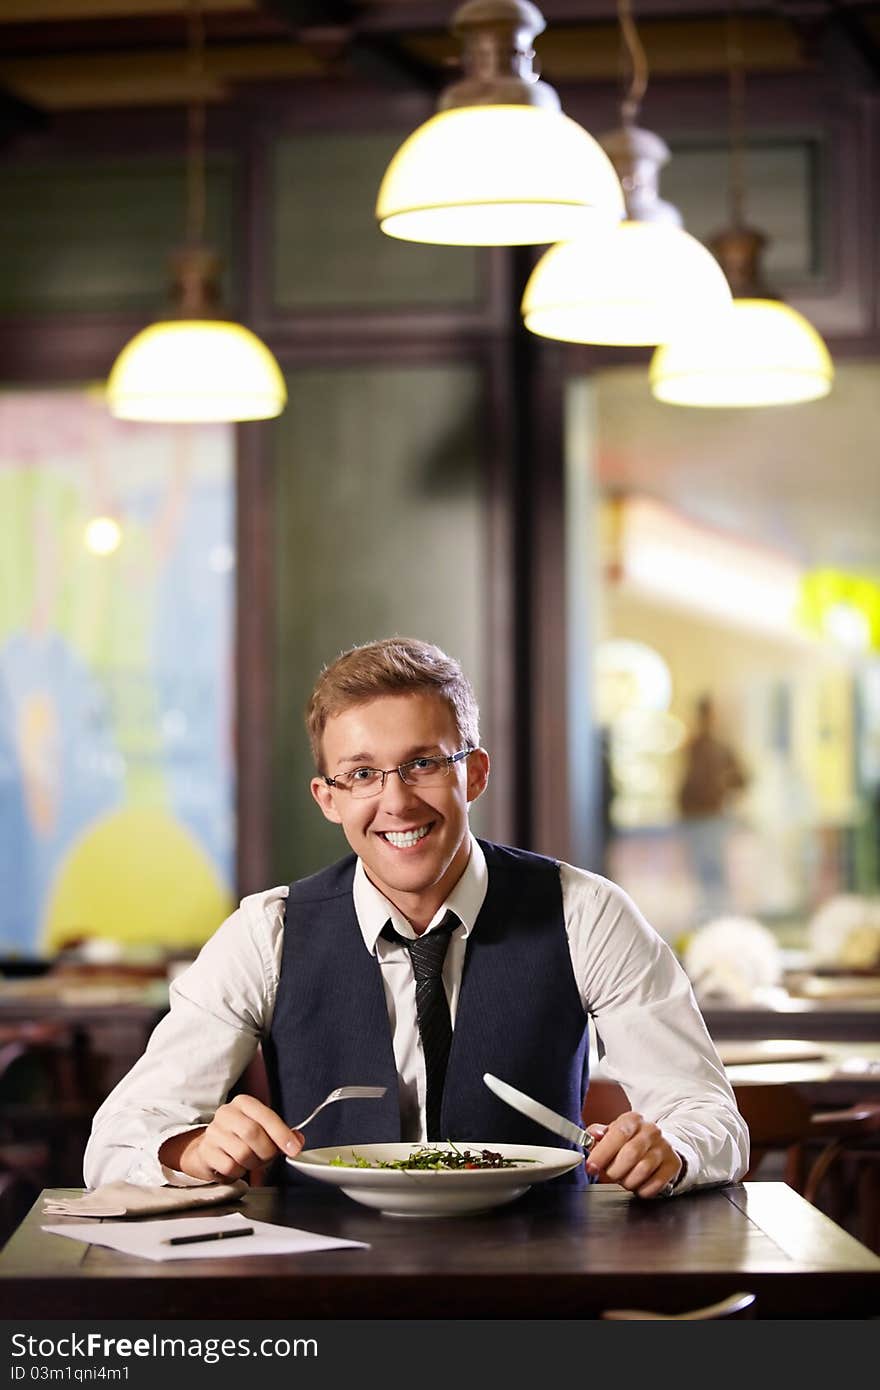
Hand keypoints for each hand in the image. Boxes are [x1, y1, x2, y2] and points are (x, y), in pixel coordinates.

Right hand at [159, 1095, 303, 1180]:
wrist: (210, 1148)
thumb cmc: (240, 1137)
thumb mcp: (262, 1129)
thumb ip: (282, 1133)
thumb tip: (298, 1140)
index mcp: (243, 1103)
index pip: (266, 1116)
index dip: (282, 1134)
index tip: (295, 1149)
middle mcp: (226, 1113)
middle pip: (253, 1134)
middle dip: (267, 1151)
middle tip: (268, 1157)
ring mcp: (213, 1132)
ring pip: (242, 1153)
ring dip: (253, 1163)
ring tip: (251, 1160)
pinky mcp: (206, 1152)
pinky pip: (230, 1166)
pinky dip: (239, 1171)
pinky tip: (238, 1165)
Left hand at [584, 1111, 681, 1198]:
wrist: (657, 1146)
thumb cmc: (629, 1141)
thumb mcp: (611, 1133)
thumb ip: (597, 1135)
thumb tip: (592, 1136)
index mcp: (633, 1120)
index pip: (618, 1134)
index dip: (602, 1153)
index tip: (592, 1166)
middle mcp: (651, 1131)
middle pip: (630, 1154)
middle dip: (614, 1171)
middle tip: (609, 1175)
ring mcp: (664, 1147)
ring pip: (642, 1171)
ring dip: (627, 1181)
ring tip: (623, 1179)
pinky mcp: (673, 1164)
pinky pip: (655, 1184)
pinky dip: (642, 1190)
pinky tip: (638, 1184)